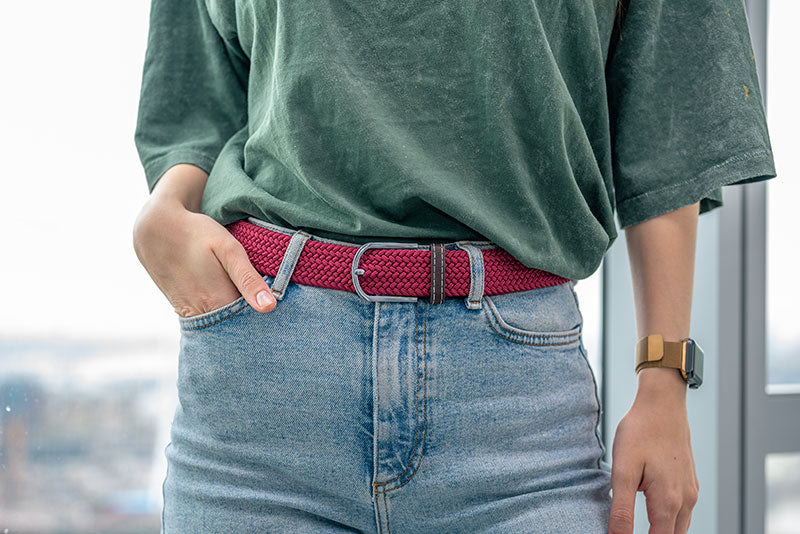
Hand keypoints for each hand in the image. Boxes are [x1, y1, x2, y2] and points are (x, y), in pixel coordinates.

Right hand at [132, 194, 276, 317]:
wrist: (156, 229)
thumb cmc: (197, 235)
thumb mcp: (229, 249)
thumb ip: (248, 279)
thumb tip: (269, 307)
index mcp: (219, 303)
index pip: (253, 325)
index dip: (268, 321)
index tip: (278, 311)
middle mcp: (204, 315)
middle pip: (238, 329)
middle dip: (253, 323)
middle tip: (265, 304)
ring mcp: (191, 315)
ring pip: (223, 327)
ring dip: (237, 320)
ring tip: (248, 302)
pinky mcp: (183, 311)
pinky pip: (209, 321)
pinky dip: (222, 317)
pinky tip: (229, 302)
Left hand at [608, 367, 699, 533]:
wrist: (662, 403)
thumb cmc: (640, 431)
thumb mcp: (623, 470)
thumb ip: (622, 508)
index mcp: (668, 501)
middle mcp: (685, 500)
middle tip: (627, 531)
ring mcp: (690, 490)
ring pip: (680, 526)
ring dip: (663, 531)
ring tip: (641, 527)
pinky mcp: (690, 481)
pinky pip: (683, 511)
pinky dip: (670, 519)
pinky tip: (655, 513)